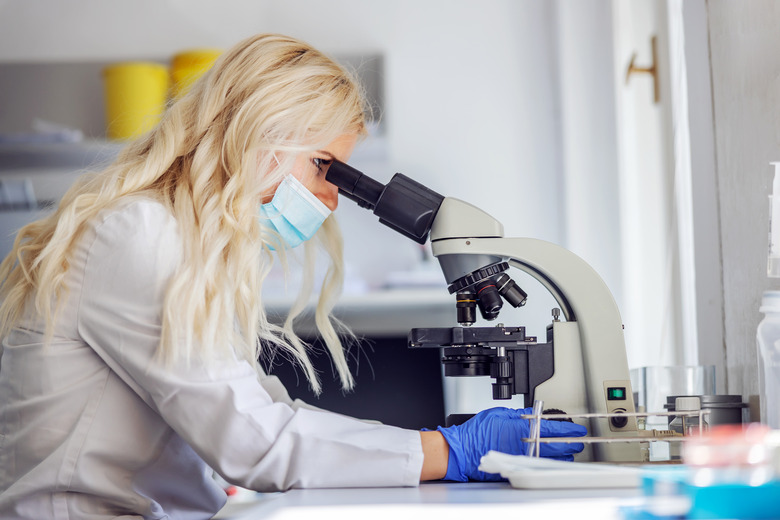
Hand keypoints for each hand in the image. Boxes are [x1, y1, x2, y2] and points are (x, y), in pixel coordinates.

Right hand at [437, 407, 586, 480]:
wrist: (463, 450)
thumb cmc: (476, 432)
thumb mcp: (498, 414)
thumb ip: (518, 414)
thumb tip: (531, 414)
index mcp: (521, 430)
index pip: (552, 430)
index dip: (568, 430)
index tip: (578, 430)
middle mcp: (524, 446)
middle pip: (555, 447)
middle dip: (570, 445)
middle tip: (579, 442)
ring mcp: (521, 459)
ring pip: (549, 459)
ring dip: (562, 456)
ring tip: (569, 452)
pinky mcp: (516, 467)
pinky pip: (537, 465)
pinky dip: (547, 462)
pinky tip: (551, 461)